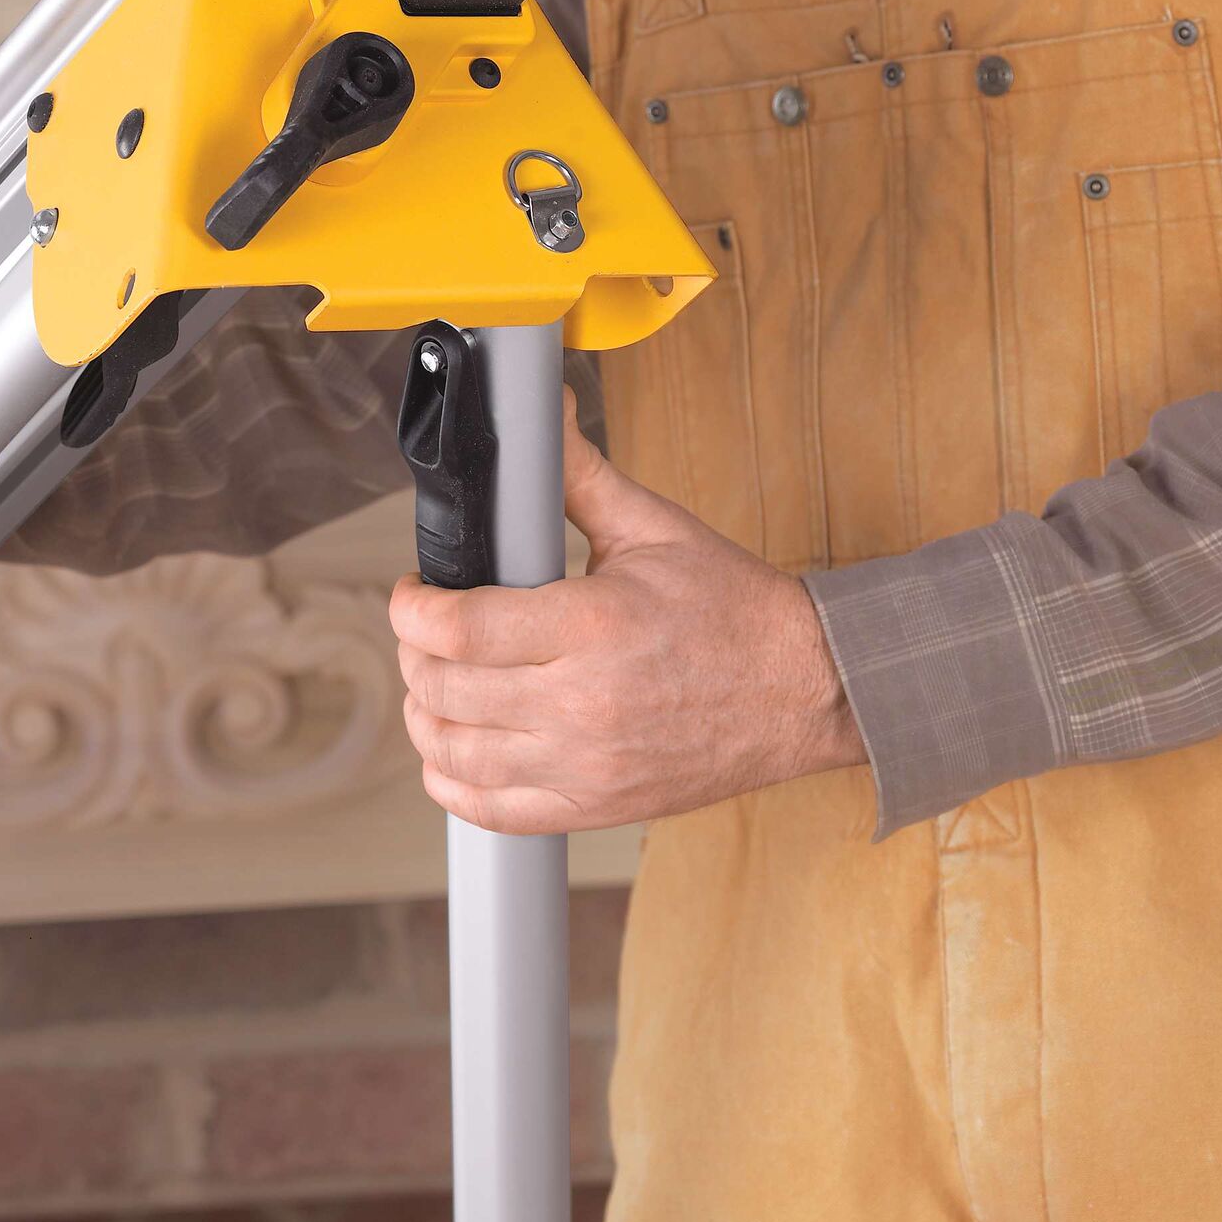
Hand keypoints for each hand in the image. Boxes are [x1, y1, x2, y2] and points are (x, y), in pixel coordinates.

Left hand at [390, 389, 864, 833]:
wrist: (810, 689)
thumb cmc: (734, 607)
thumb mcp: (654, 527)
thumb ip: (579, 474)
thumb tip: (543, 411)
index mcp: (593, 626)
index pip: (460, 628)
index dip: (411, 608)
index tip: (412, 592)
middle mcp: (584, 704)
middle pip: (445, 689)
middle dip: (414, 651)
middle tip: (425, 628)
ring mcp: (588, 765)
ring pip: (454, 753)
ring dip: (424, 714)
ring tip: (436, 679)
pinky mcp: (596, 806)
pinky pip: (491, 811)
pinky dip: (452, 781)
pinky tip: (454, 748)